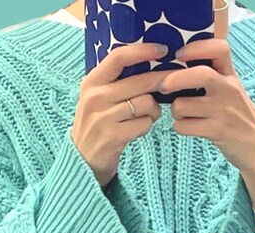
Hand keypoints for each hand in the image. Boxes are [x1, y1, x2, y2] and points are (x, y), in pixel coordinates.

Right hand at [72, 40, 170, 188]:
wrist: (82, 160)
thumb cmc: (97, 125)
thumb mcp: (98, 98)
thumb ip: (117, 82)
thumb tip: (151, 65)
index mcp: (92, 82)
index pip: (119, 57)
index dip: (143, 51)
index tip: (162, 50)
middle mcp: (96, 97)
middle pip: (140, 82)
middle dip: (161, 82)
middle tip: (172, 84)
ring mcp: (103, 117)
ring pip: (145, 103)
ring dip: (153, 110)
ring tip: (148, 115)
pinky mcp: (113, 137)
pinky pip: (144, 124)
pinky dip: (147, 126)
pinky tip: (139, 129)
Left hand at [157, 36, 254, 217]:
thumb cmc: (239, 118)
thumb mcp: (233, 90)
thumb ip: (215, 75)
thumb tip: (180, 65)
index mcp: (231, 76)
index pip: (219, 48)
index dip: (196, 47)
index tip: (179, 54)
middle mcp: (229, 90)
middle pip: (198, 74)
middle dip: (174, 79)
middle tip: (162, 86)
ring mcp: (223, 111)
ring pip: (182, 104)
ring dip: (175, 111)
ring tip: (182, 114)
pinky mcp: (217, 131)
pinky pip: (184, 126)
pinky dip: (180, 127)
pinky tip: (188, 128)